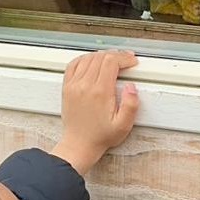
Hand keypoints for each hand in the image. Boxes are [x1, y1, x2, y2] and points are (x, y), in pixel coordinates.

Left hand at [51, 50, 139, 174]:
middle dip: (116, 55)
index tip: (132, 61)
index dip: (124, 57)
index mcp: (100, 92)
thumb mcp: (123, 125)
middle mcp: (85, 85)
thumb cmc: (100, 136)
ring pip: (88, 58)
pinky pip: (73, 64)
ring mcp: (74, 85)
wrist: (79, 144)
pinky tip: (92, 61)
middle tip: (125, 60)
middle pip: (100, 57)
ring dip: (101, 55)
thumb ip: (131, 105)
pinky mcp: (67, 88)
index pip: (111, 61)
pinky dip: (84, 58)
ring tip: (112, 60)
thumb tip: (132, 86)